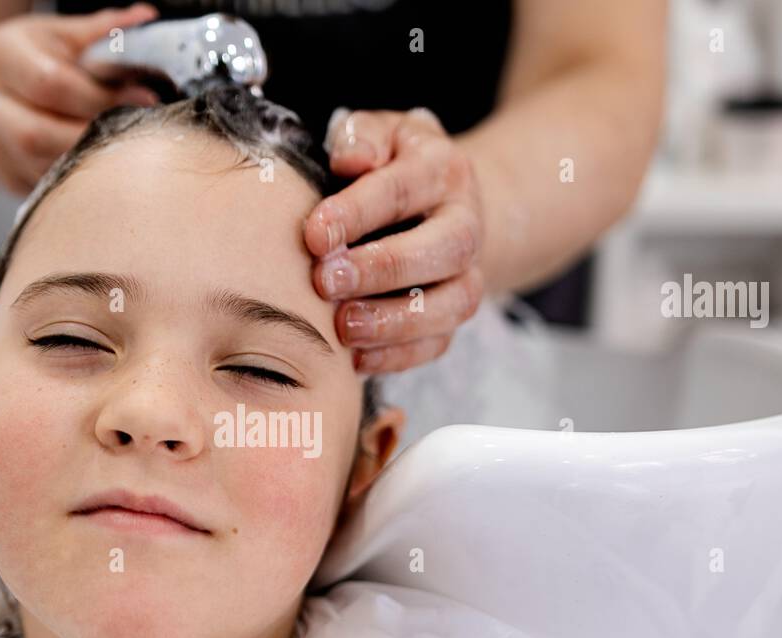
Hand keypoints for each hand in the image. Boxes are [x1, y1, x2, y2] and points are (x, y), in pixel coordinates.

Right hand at [0, 3, 160, 192]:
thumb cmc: (32, 56)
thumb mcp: (60, 34)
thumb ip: (100, 30)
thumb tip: (144, 18)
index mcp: (0, 55)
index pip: (50, 83)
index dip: (101, 95)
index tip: (144, 99)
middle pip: (34, 134)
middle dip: (89, 135)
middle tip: (132, 132)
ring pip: (38, 167)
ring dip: (85, 162)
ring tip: (121, 149)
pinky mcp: (3, 174)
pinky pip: (42, 187)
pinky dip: (74, 179)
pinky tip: (98, 166)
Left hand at [304, 108, 485, 372]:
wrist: (438, 202)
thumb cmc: (388, 166)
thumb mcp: (376, 134)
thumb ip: (360, 137)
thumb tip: (349, 159)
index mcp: (442, 170)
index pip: (403, 189)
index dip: (358, 212)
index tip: (314, 235)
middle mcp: (466, 223)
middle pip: (443, 248)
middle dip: (382, 269)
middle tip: (325, 281)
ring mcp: (467, 273)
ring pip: (450, 305)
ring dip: (394, 321)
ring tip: (342, 326)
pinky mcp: (455, 315)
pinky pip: (437, 343)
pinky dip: (397, 356)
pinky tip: (355, 359)